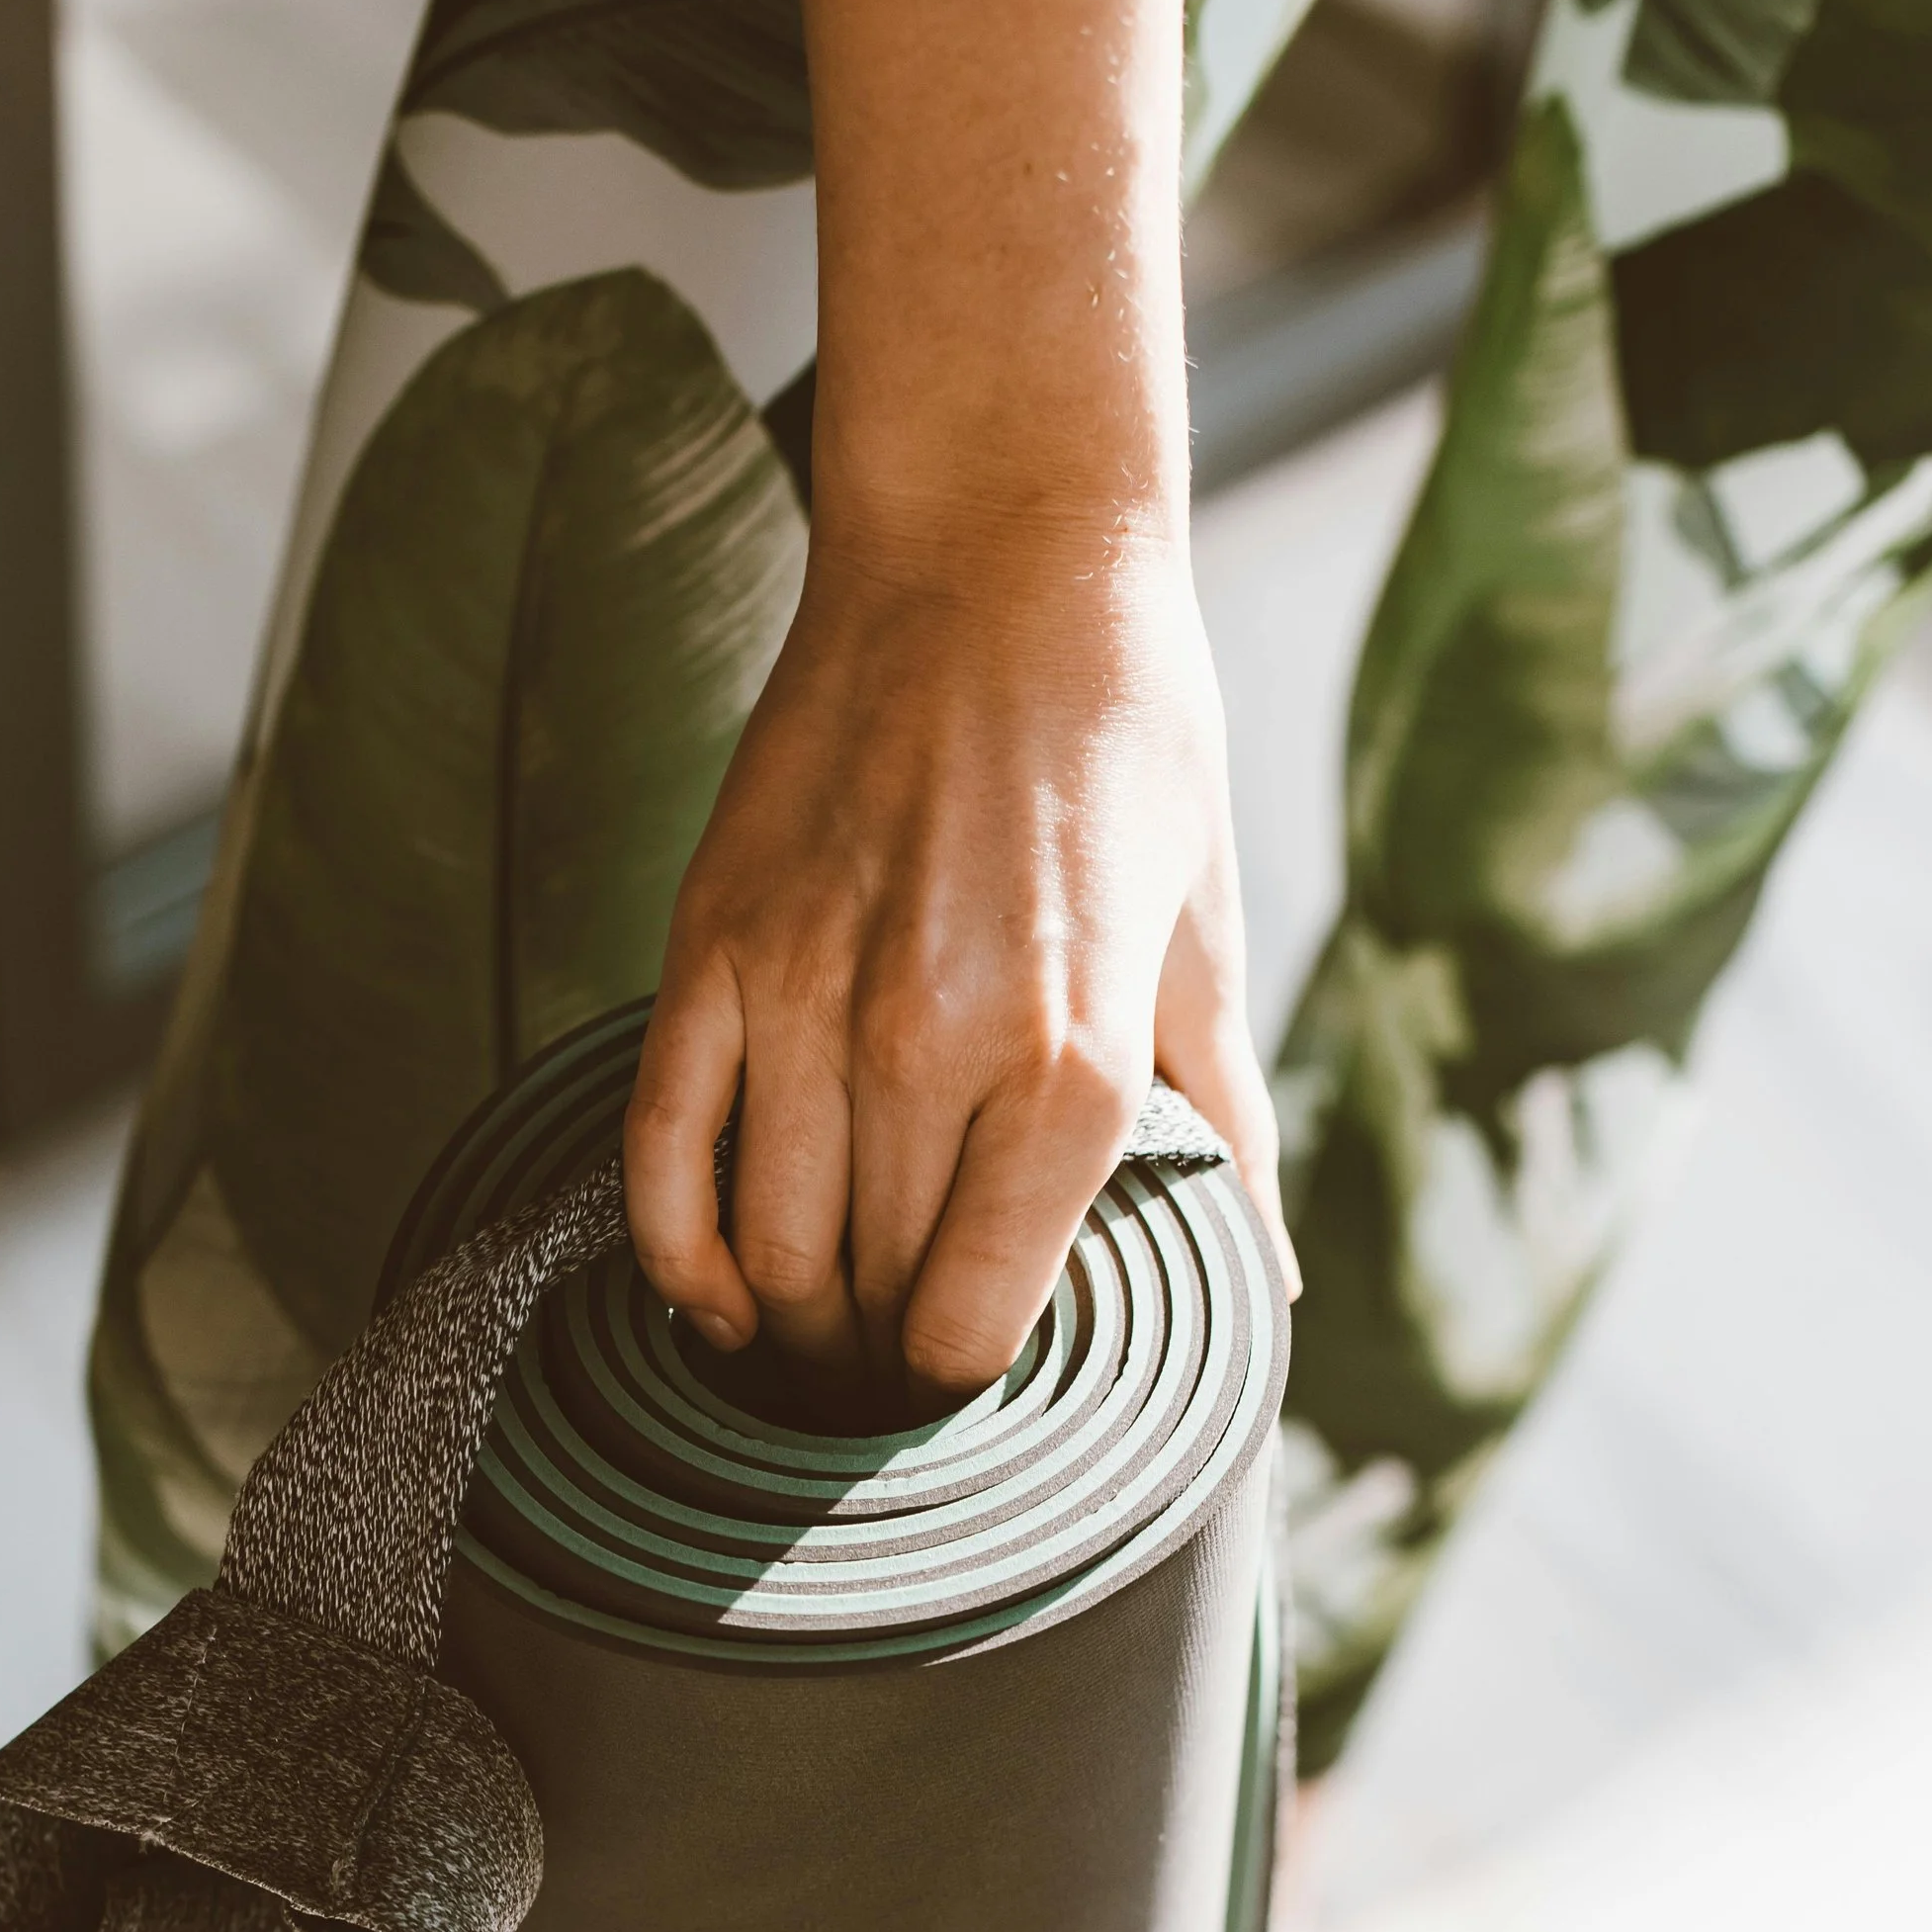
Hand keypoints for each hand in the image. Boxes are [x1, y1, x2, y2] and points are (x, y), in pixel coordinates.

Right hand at [623, 522, 1292, 1408]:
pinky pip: (663, 1154)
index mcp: (1071, 1064)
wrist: (998, 556)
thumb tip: (1267, 1288)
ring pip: (763, 1250)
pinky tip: (717, 1293)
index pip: (968, 1328)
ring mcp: (801, 998)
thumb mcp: (1203, 944)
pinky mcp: (712, 947)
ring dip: (787, 1320)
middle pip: (865, 1300)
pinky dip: (678, 1253)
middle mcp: (927, 1046)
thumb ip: (1226, 1131)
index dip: (961, 1375)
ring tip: (816, 1333)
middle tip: (889, 1370)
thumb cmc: (1125, 745)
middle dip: (875, 1361)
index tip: (964, 1369)